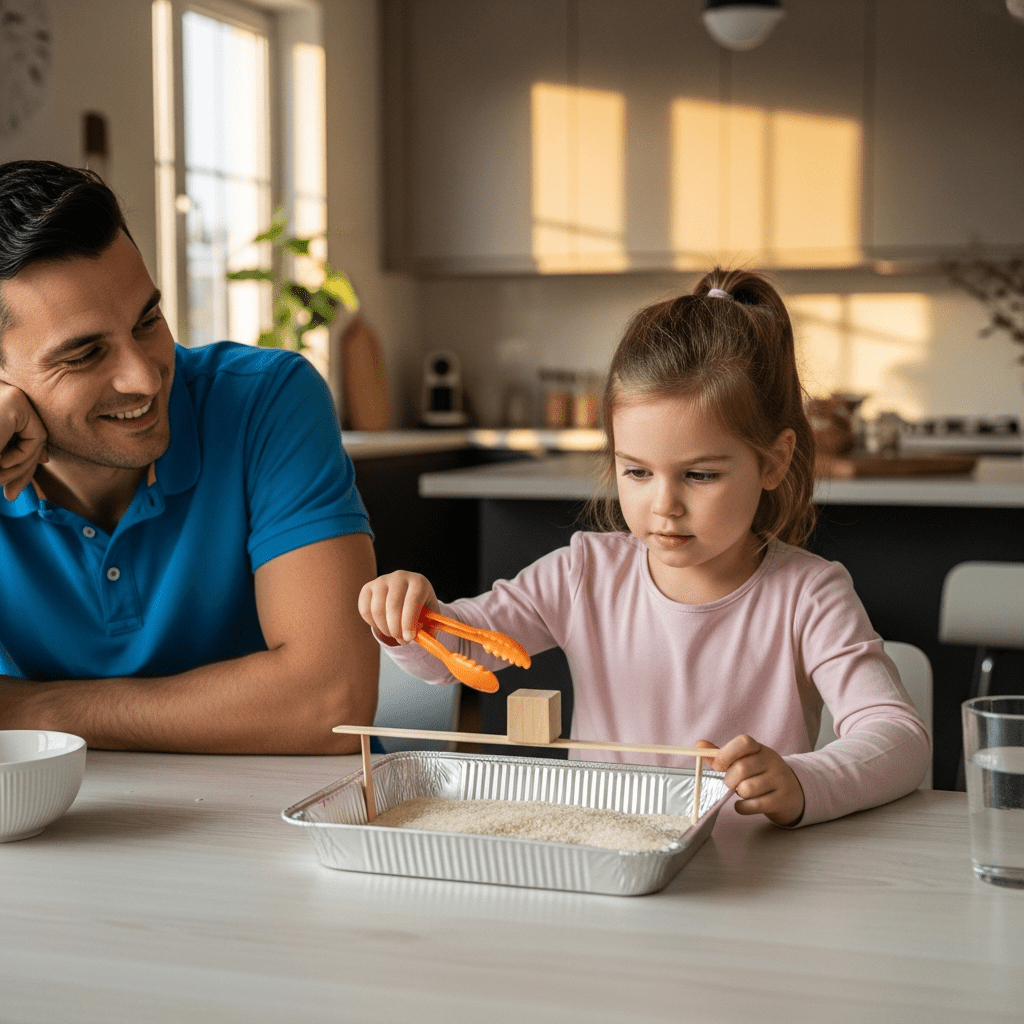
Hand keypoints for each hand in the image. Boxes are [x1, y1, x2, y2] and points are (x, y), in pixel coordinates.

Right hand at [0, 382, 47, 500]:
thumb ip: (6, 462)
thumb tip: (38, 466)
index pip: (18, 442)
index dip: (20, 467)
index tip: (13, 491)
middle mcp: (3, 402)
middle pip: (27, 442)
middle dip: (21, 473)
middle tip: (11, 496)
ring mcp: (11, 399)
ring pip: (33, 443)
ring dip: (18, 469)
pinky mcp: (16, 402)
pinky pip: (35, 437)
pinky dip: (22, 457)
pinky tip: (1, 463)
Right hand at [358, 571, 438, 643]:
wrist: (406, 593)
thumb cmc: (420, 607)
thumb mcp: (430, 616)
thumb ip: (428, 629)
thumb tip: (418, 640)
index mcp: (418, 582)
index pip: (412, 601)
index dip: (409, 622)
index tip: (408, 638)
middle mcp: (400, 577)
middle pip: (393, 605)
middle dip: (396, 628)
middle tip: (401, 640)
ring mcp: (382, 580)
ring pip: (377, 609)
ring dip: (385, 628)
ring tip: (393, 634)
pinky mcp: (368, 587)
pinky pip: (365, 610)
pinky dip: (372, 623)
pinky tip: (382, 626)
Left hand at [694, 736, 804, 826]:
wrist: (793, 792)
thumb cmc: (762, 774)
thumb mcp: (746, 760)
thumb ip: (722, 754)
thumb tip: (699, 745)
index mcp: (760, 749)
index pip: (743, 742)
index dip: (726, 754)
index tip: (719, 765)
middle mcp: (772, 762)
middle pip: (741, 768)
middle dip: (730, 780)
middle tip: (732, 784)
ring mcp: (779, 780)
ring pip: (747, 788)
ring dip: (739, 793)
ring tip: (743, 792)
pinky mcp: (781, 800)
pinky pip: (754, 805)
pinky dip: (743, 807)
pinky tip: (744, 804)